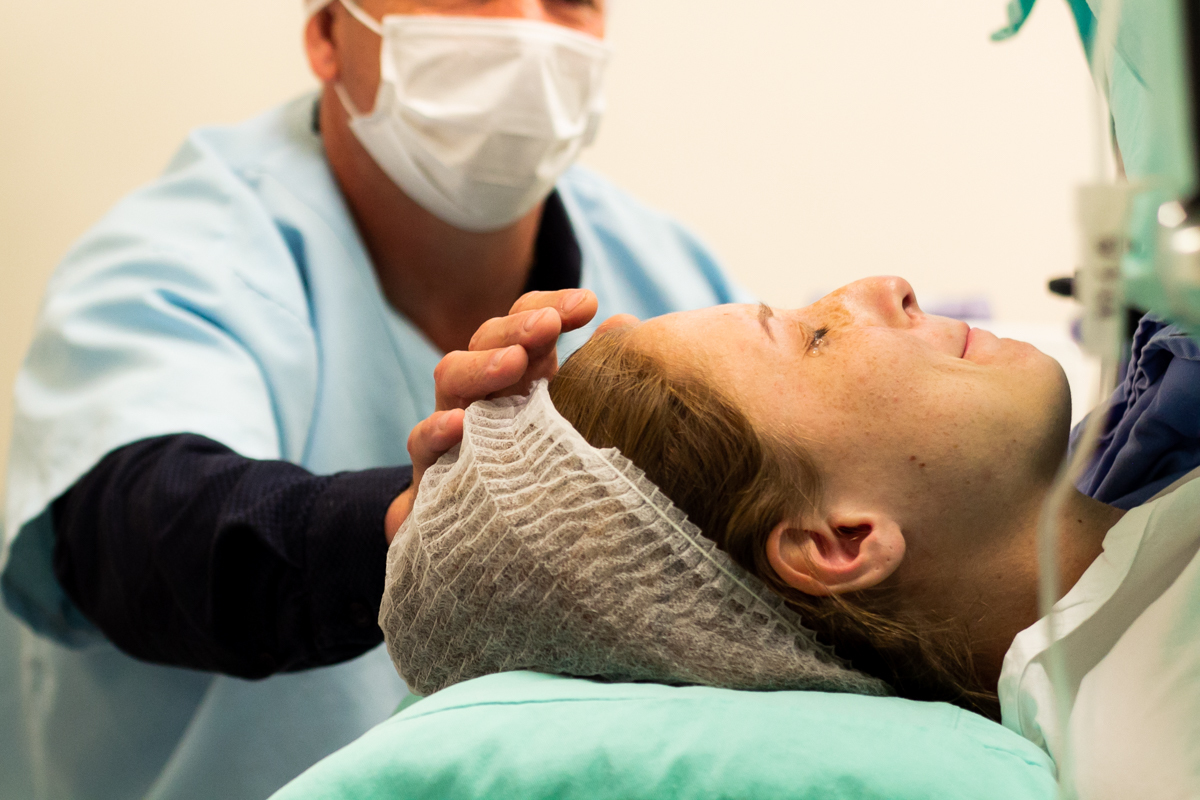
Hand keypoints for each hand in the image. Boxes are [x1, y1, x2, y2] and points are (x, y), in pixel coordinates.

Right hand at [384, 289, 601, 540]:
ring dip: (481, 365)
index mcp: (522, 373)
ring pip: (450, 377)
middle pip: (488, 340)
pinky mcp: (431, 468)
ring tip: (513, 361)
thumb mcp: (571, 423)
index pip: (528, 322)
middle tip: (548, 325)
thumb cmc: (536, 468)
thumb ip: (596, 376)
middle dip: (517, 327)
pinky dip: (436, 429)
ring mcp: (453, 424)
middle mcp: (483, 389)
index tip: (588, 305)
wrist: (480, 538)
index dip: (551, 306)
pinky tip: (458, 423)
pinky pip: (422, 442)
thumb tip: (626, 325)